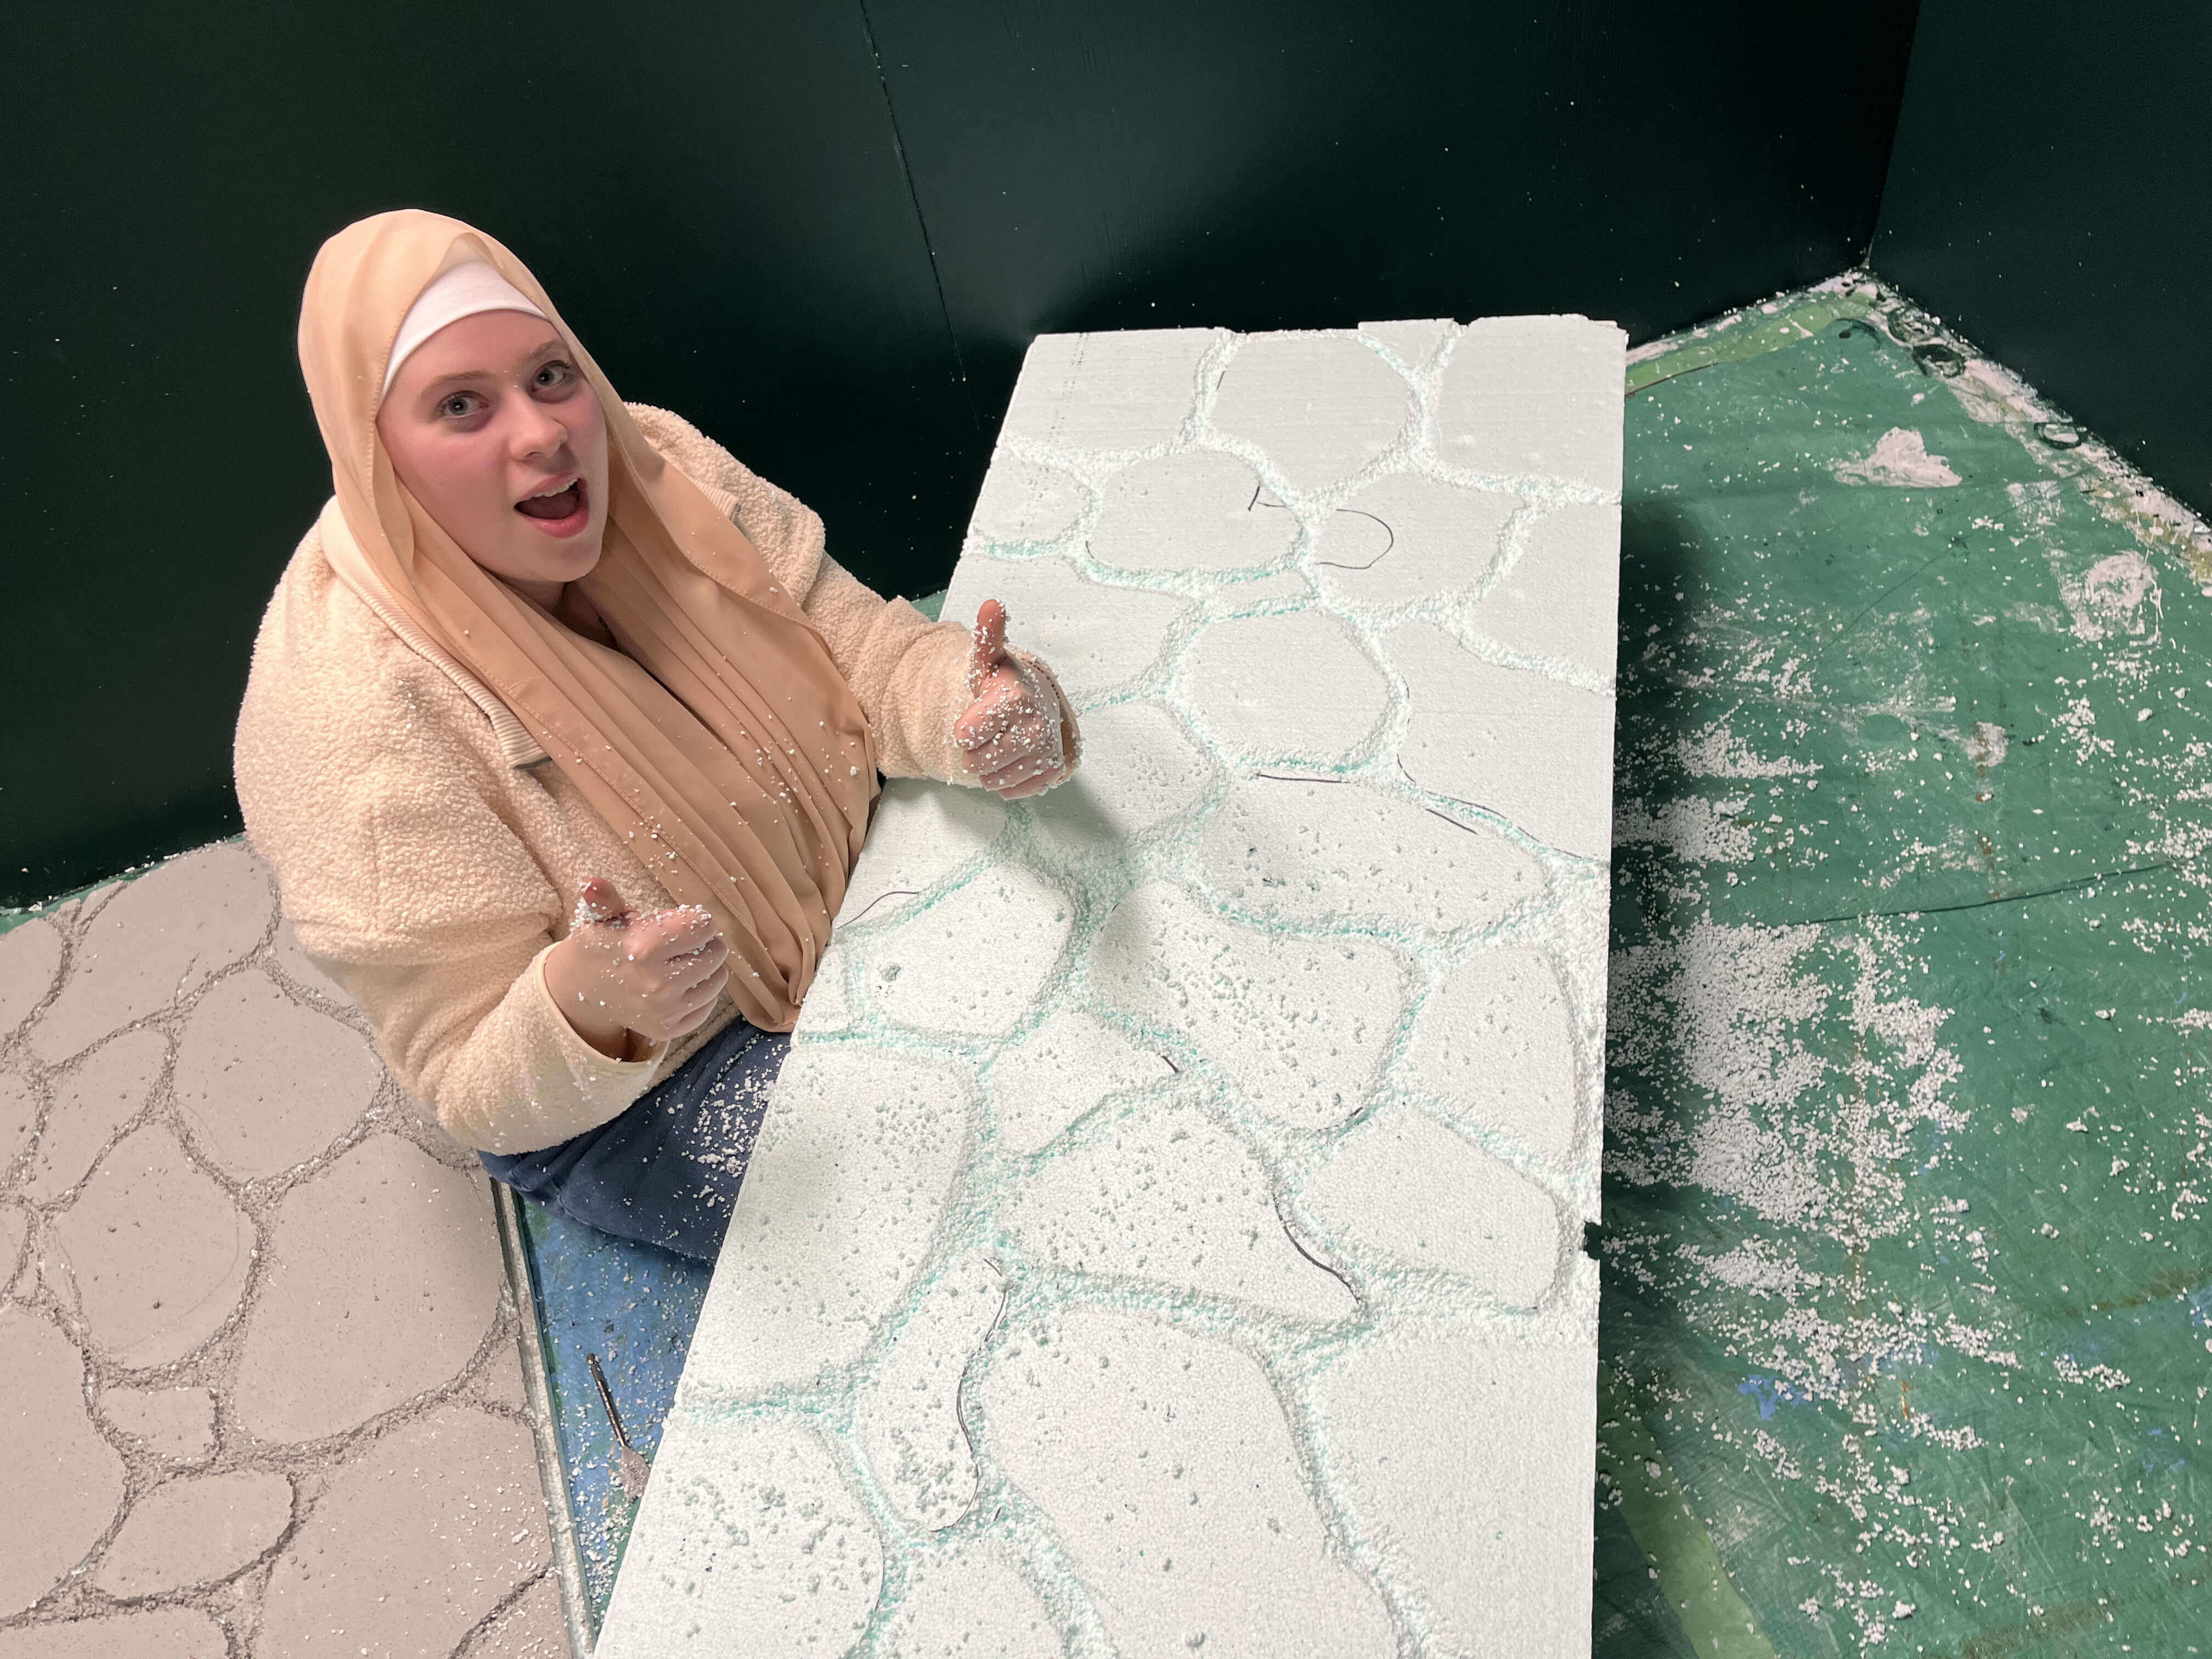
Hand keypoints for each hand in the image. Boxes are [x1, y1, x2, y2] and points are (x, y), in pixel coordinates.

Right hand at [543, 878, 728, 1057]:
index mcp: (644, 949)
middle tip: (685, 943)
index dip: (695, 920)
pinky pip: (708, 1005)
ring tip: (683, 962)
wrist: (583, 990)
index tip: (681, 922)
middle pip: (717, 953)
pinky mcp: (668, 1029)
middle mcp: (658, 984)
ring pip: (718, 980)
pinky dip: (701, 993)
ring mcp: (665, 1011)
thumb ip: (605, 899)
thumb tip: (592, 883)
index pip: (704, 925)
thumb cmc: (602, 945)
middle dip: (706, 943)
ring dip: (707, 967)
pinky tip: (680, 984)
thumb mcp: (601, 918)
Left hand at [954, 598, 1066, 799]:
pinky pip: (1010, 790)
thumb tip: (992, 604)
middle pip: (976, 761)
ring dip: (988, 766)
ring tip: (999, 743)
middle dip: (974, 749)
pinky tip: (1011, 757)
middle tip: (988, 731)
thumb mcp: (989, 659)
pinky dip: (1005, 779)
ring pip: (992, 779)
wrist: (1036, 703)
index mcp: (1016, 699)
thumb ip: (987, 635)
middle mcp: (1036, 727)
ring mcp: (1045, 752)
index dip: (964, 728)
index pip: (965, 736)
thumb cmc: (1004, 683)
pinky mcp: (1050, 772)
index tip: (976, 715)